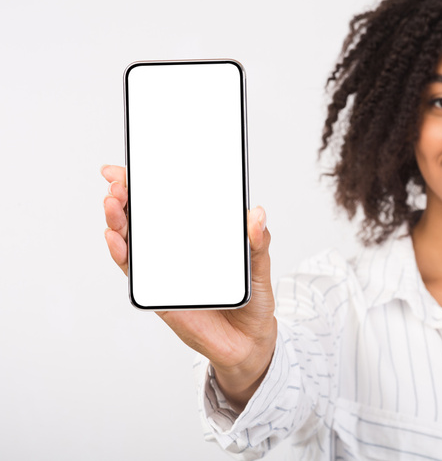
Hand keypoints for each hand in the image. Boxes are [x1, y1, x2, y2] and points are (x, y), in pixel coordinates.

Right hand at [101, 164, 276, 409]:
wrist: (249, 341)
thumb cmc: (251, 300)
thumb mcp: (259, 266)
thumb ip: (259, 241)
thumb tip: (256, 213)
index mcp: (197, 238)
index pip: (167, 206)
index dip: (146, 185)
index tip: (128, 168)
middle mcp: (175, 252)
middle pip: (142, 219)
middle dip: (124, 197)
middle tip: (118, 182)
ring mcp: (164, 271)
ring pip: (132, 242)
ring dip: (118, 221)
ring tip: (114, 203)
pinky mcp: (159, 293)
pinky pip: (135, 272)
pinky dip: (122, 253)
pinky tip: (116, 238)